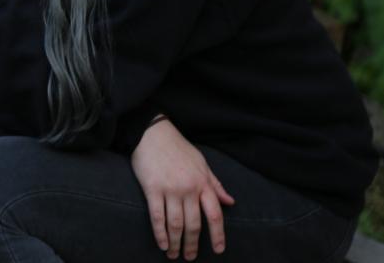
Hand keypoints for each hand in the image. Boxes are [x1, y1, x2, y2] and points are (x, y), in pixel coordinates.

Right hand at [131, 117, 234, 259]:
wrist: (152, 133)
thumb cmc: (178, 148)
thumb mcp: (202, 163)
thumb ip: (215, 184)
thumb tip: (230, 202)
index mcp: (203, 183)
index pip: (215, 214)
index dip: (218, 234)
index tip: (219, 250)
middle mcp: (189, 188)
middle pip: (194, 224)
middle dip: (193, 244)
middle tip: (190, 257)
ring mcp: (170, 189)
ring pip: (176, 224)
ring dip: (176, 243)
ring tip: (174, 254)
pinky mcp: (152, 188)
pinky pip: (157, 216)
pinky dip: (160, 233)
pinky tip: (162, 244)